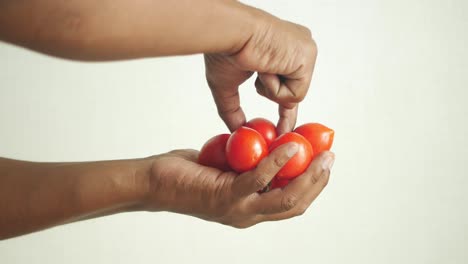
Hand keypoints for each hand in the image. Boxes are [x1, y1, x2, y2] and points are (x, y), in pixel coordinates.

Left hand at [142, 143, 333, 227]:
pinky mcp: (225, 197)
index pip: (292, 202)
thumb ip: (248, 160)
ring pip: (285, 198)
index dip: (313, 184)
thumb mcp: (226, 165)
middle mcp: (248, 215)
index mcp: (251, 209)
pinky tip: (289, 144)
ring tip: (320, 153)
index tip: (323, 161)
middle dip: (318, 181)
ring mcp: (238, 210)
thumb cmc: (189, 172)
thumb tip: (268, 139)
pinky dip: (278, 161)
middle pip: (296, 204)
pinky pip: (259, 178)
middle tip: (330, 156)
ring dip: (307, 176)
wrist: (153, 182)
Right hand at [205, 11, 317, 134]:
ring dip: (271, 91)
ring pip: (294, 95)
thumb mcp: (226, 85)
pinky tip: (266, 69)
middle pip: (295, 91)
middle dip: (285, 111)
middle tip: (280, 130)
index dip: (284, 109)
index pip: (289, 84)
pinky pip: (296, 94)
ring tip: (260, 69)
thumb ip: (233, 109)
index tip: (282, 129)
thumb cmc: (225, 49)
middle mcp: (297, 49)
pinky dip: (276, 89)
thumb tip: (235, 129)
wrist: (230, 33)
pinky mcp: (307, 58)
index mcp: (282, 51)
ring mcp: (305, 52)